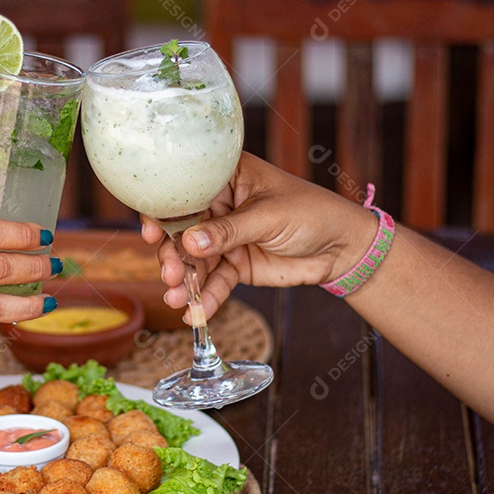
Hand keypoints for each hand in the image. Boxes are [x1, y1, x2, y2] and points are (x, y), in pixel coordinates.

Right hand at [141, 153, 376, 321]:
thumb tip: (190, 242)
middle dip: (174, 255)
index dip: (163, 212)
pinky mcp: (236, 265)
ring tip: (179, 300)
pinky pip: (215, 282)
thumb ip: (229, 231)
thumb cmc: (312, 213)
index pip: (185, 193)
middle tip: (171, 275)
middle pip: (183, 231)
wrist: (342, 248)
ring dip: (185, 282)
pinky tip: (196, 314)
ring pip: (195, 261)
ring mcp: (225, 238)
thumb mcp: (268, 217)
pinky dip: (206, 299)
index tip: (151, 233)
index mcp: (226, 179)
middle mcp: (220, 207)